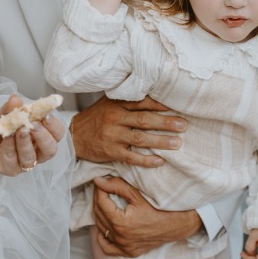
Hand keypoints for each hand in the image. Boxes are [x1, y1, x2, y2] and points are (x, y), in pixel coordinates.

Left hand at [0, 95, 65, 176]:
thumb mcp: (2, 112)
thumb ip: (11, 107)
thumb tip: (16, 99)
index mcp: (40, 134)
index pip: (56, 133)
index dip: (54, 126)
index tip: (46, 115)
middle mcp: (35, 150)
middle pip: (50, 149)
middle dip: (44, 136)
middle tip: (34, 125)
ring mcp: (23, 161)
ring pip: (32, 157)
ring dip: (26, 143)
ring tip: (19, 130)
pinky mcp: (9, 169)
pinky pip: (14, 160)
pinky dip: (11, 147)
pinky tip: (6, 137)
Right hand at [70, 95, 185, 167]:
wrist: (74, 136)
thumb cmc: (96, 118)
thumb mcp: (108, 103)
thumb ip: (128, 100)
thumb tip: (156, 97)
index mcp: (116, 104)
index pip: (142, 102)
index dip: (160, 105)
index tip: (177, 107)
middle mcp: (115, 118)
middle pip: (145, 120)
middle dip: (166, 123)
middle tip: (184, 125)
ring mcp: (112, 136)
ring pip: (140, 139)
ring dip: (161, 141)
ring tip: (178, 143)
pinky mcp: (110, 152)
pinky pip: (131, 157)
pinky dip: (146, 160)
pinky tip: (160, 161)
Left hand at [92, 176, 201, 256]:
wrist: (177, 224)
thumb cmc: (159, 207)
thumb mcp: (137, 194)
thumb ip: (116, 186)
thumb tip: (98, 181)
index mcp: (121, 222)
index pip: (101, 203)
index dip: (99, 190)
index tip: (101, 182)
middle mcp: (120, 237)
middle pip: (99, 215)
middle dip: (98, 200)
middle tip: (103, 190)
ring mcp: (124, 246)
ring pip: (101, 229)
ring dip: (100, 215)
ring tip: (105, 204)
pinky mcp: (128, 252)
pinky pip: (107, 248)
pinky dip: (103, 238)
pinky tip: (105, 227)